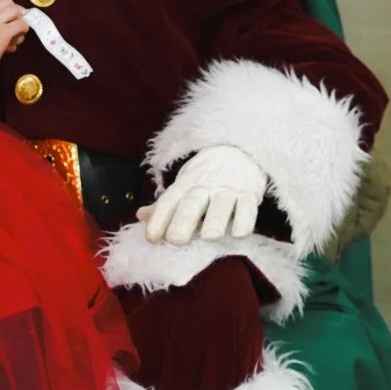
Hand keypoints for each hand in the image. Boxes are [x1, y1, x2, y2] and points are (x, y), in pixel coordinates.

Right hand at [0, 0, 29, 81]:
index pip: (0, 0)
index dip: (7, 8)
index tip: (9, 16)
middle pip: (10, 3)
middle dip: (15, 12)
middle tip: (15, 22)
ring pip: (17, 12)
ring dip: (20, 22)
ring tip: (16, 35)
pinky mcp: (3, 33)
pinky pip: (21, 25)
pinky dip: (23, 30)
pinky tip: (17, 38)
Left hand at [138, 145, 265, 245]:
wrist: (238, 149)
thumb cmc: (206, 175)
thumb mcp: (184, 185)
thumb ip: (165, 205)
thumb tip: (141, 216)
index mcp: (186, 184)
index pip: (169, 201)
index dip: (159, 218)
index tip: (152, 238)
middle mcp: (205, 186)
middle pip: (193, 202)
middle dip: (184, 220)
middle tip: (176, 239)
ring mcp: (228, 189)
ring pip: (221, 204)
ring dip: (215, 220)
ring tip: (209, 237)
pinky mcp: (250, 192)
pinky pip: (247, 206)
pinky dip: (244, 219)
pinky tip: (238, 233)